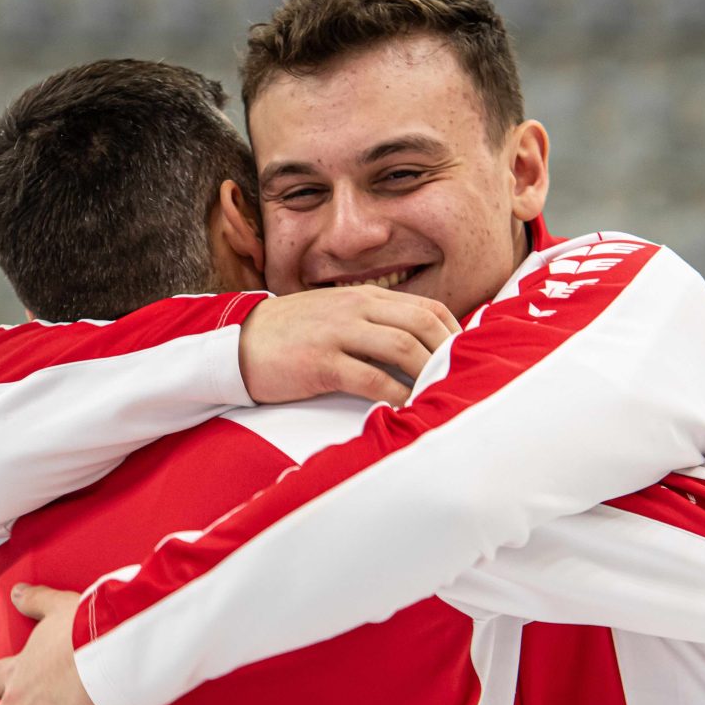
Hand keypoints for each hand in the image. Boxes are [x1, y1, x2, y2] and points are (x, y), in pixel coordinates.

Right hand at [238, 287, 459, 405]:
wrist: (238, 344)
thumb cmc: (293, 334)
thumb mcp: (337, 314)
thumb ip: (374, 321)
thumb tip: (418, 345)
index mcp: (364, 296)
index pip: (426, 307)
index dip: (453, 332)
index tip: (466, 357)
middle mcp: (355, 308)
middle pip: (422, 323)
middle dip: (449, 353)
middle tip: (463, 379)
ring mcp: (338, 333)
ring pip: (403, 347)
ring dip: (429, 373)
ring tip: (442, 394)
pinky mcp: (322, 363)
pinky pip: (372, 379)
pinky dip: (397, 395)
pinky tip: (407, 408)